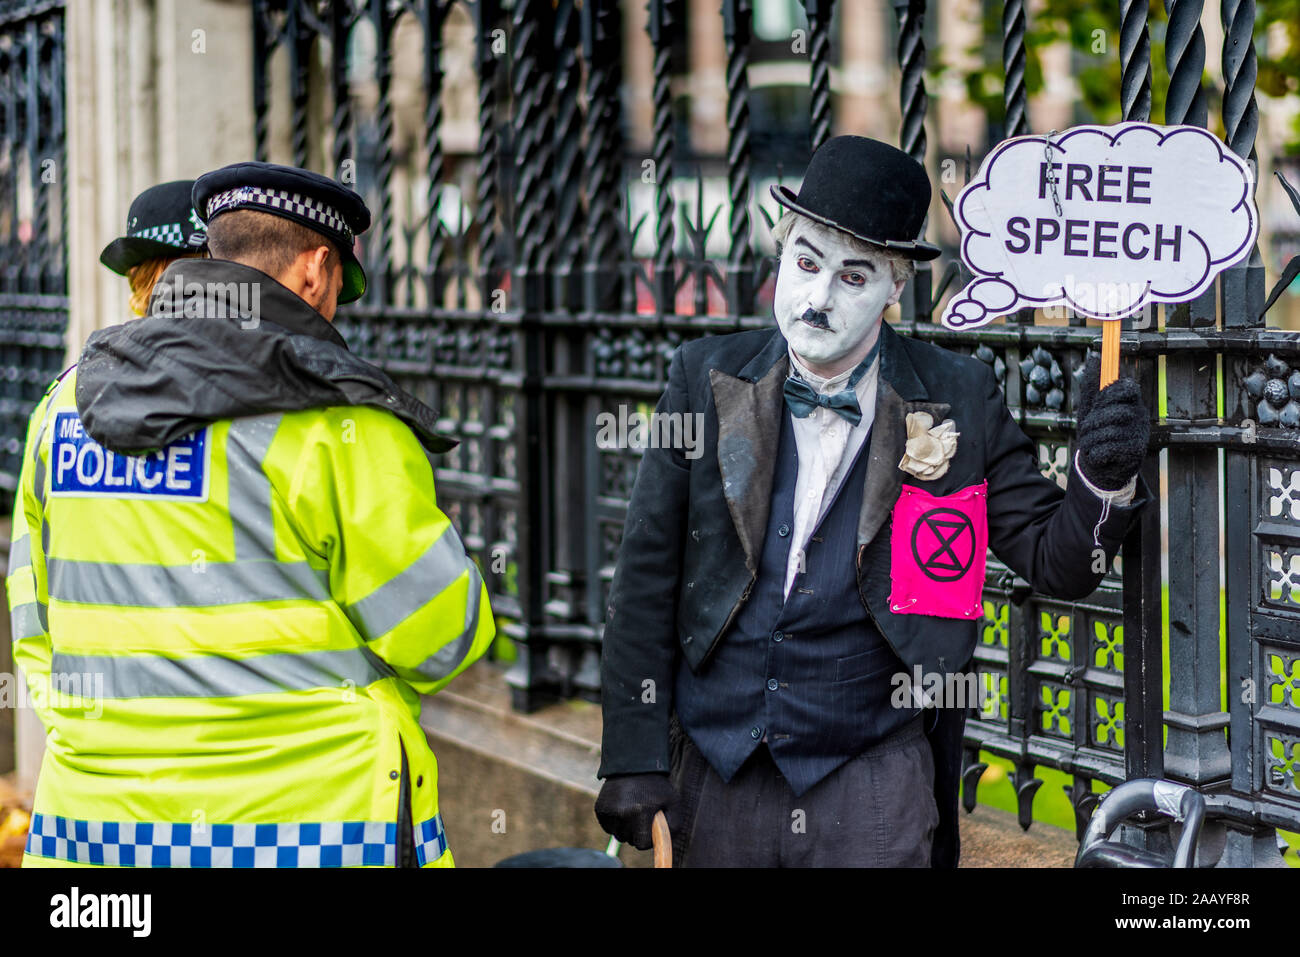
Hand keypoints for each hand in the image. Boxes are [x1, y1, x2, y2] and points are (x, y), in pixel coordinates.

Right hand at [594, 772, 673, 849]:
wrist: (634, 764)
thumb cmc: (656, 786)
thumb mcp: (673, 803)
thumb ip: (673, 826)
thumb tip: (664, 845)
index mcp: (640, 811)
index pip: (641, 844)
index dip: (648, 838)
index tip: (651, 826)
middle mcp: (622, 812)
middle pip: (628, 840)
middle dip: (637, 832)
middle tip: (642, 815)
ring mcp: (609, 810)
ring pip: (617, 834)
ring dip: (625, 828)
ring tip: (632, 810)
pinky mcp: (600, 808)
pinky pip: (608, 827)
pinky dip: (615, 823)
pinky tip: (622, 809)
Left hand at [1075, 353, 1149, 491]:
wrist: (1101, 467)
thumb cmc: (1097, 432)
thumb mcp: (1091, 408)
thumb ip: (1092, 386)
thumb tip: (1093, 356)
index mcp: (1131, 403)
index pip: (1128, 388)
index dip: (1109, 394)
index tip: (1098, 403)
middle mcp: (1139, 417)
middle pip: (1115, 411)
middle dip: (1093, 422)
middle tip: (1087, 430)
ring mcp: (1139, 435)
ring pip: (1107, 432)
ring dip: (1090, 440)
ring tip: (1091, 445)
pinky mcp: (1135, 453)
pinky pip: (1107, 449)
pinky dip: (1095, 453)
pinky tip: (1098, 456)